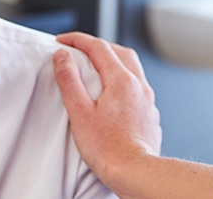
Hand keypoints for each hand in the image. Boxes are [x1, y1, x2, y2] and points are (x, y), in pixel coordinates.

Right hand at [53, 32, 161, 192]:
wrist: (137, 174)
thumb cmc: (108, 149)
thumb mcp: (80, 112)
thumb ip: (70, 80)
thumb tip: (63, 56)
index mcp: (121, 80)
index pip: (98, 47)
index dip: (77, 40)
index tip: (62, 40)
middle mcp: (138, 85)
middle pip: (119, 51)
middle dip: (98, 45)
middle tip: (79, 48)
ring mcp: (147, 99)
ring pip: (132, 66)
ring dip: (113, 59)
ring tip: (97, 66)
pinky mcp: (150, 114)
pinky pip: (138, 84)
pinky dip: (123, 78)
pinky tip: (114, 91)